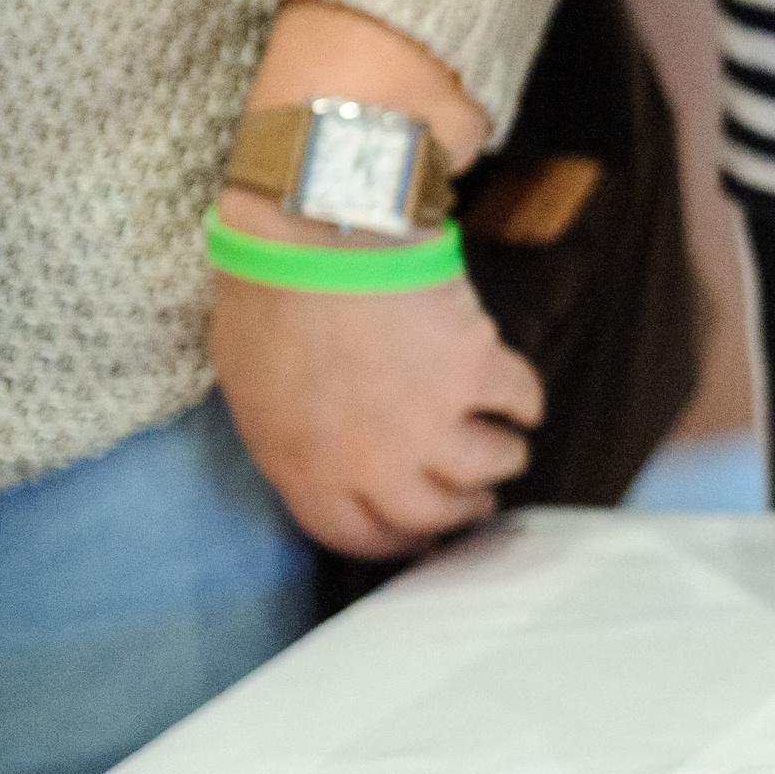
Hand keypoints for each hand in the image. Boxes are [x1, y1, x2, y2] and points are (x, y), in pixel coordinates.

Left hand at [211, 194, 541, 558]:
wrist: (317, 232)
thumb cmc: (270, 293)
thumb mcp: (249, 388)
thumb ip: (290, 437)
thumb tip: (323, 451)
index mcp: (307, 469)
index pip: (361, 538)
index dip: (398, 541)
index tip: (420, 531)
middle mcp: (374, 460)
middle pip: (434, 515)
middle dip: (461, 512)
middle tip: (477, 500)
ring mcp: (430, 419)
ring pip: (489, 468)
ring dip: (502, 460)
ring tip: (508, 446)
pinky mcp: (475, 371)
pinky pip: (520, 402)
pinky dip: (525, 402)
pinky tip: (521, 399)